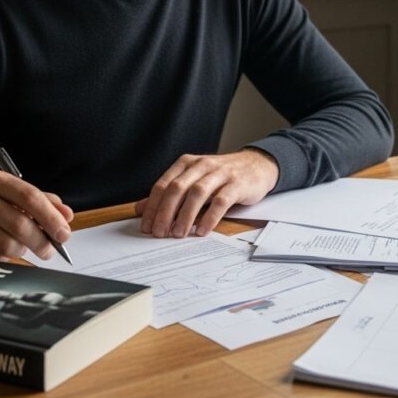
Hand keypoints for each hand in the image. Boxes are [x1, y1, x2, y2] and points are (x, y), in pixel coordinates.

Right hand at [0, 169, 72, 261]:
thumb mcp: (7, 195)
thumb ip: (39, 201)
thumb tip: (66, 215)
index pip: (29, 197)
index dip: (51, 217)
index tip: (64, 233)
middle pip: (20, 224)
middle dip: (41, 241)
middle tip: (50, 250)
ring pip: (6, 244)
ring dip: (21, 251)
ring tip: (22, 248)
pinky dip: (2, 258)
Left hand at [134, 149, 277, 237]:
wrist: (257, 165)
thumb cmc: (221, 177)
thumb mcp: (193, 181)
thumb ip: (168, 194)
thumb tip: (140, 208)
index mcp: (187, 164)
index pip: (163, 185)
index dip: (153, 206)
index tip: (146, 226)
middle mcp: (201, 165)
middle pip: (177, 188)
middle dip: (165, 212)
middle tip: (159, 233)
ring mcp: (220, 173)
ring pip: (197, 193)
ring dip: (185, 215)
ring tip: (178, 234)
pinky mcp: (237, 184)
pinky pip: (221, 201)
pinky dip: (210, 217)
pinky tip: (202, 230)